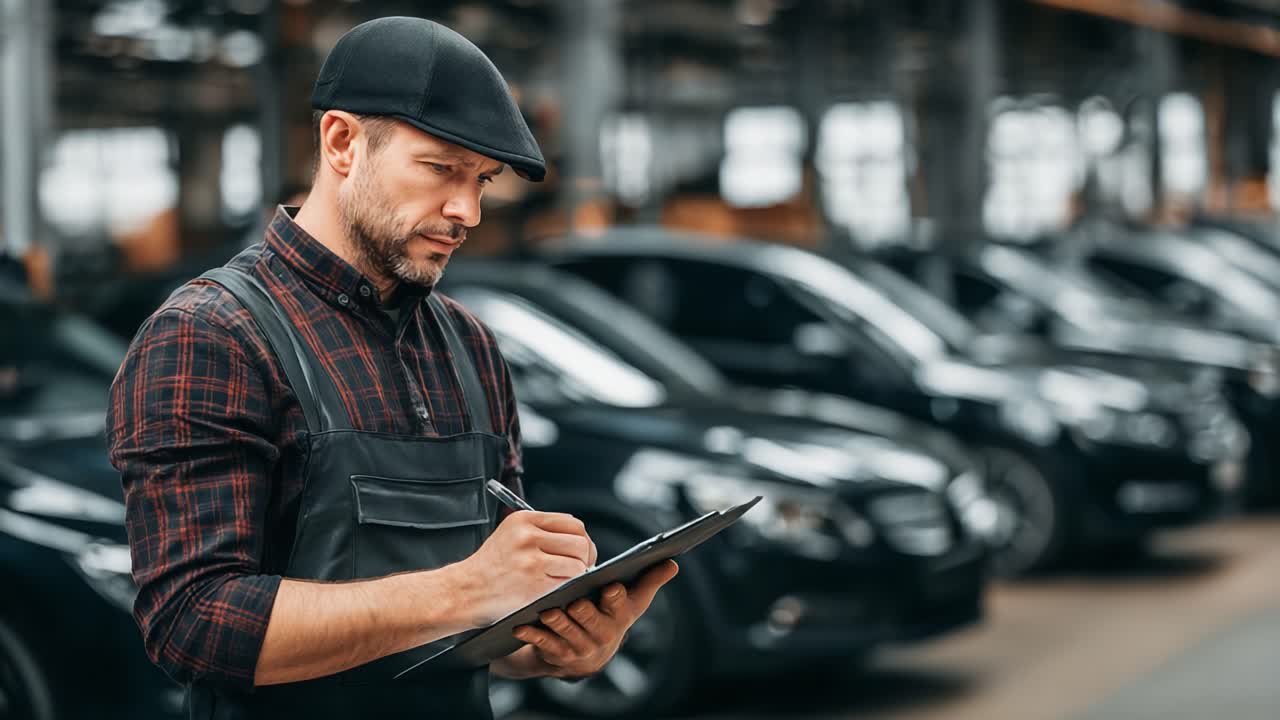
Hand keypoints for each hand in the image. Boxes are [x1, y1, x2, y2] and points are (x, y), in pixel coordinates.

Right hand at [458, 511, 597, 626]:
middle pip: (580, 542)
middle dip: (584, 557)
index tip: (580, 551)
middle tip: (578, 568)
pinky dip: (568, 587)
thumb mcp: (511, 534)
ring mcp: (531, 560)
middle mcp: (527, 536)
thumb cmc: (491, 566)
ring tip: (563, 579)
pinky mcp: (534, 584)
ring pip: (578, 563)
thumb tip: (580, 537)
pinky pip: (568, 582)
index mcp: (524, 520)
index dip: (582, 539)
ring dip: (576, 575)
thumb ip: (542, 530)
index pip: (572, 523)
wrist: (465, 591)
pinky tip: (556, 589)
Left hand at [510, 560, 678, 678]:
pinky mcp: (557, 655)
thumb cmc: (609, 614)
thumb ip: (650, 580)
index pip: (620, 605)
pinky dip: (533, 636)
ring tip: (547, 610)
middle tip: (573, 601)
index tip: (611, 588)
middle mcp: (601, 634)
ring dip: (558, 624)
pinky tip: (523, 625)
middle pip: (591, 621)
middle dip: (583, 612)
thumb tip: (673, 563)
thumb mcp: (632, 600)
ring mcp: (579, 647)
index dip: (616, 598)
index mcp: (619, 616)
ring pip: (568, 634)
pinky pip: (544, 645)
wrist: (585, 654)